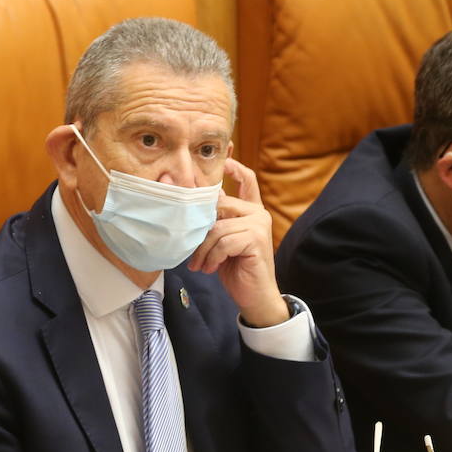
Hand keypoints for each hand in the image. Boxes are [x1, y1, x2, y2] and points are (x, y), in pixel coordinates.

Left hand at [187, 159, 287, 327]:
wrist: (254, 296)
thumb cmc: (235, 268)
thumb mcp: (221, 241)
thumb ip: (215, 221)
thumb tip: (192, 201)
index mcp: (251, 209)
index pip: (246, 179)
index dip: (234, 166)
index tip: (224, 154)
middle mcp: (258, 212)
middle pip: (219, 206)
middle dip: (200, 230)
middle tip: (192, 251)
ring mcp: (259, 224)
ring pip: (217, 228)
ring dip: (203, 250)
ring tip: (200, 265)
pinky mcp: (256, 239)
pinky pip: (223, 242)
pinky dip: (212, 257)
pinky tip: (210, 269)